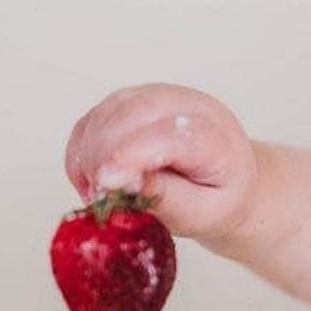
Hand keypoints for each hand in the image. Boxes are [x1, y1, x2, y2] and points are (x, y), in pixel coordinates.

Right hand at [64, 84, 260, 247]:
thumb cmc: (217, 200)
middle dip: (103, 155)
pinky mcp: (131, 102)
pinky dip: (83, 148)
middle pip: (133, 114)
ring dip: (90, 153)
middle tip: (99, 196)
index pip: (172, 134)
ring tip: (99, 192)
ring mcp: (157, 98)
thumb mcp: (202, 213)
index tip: (108, 180)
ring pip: (108, 112)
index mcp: (217, 138)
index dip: (134, 153)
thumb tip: (126, 181)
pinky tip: (92, 177)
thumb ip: (168, 198)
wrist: (227, 183)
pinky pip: (94, 118)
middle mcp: (188, 106)